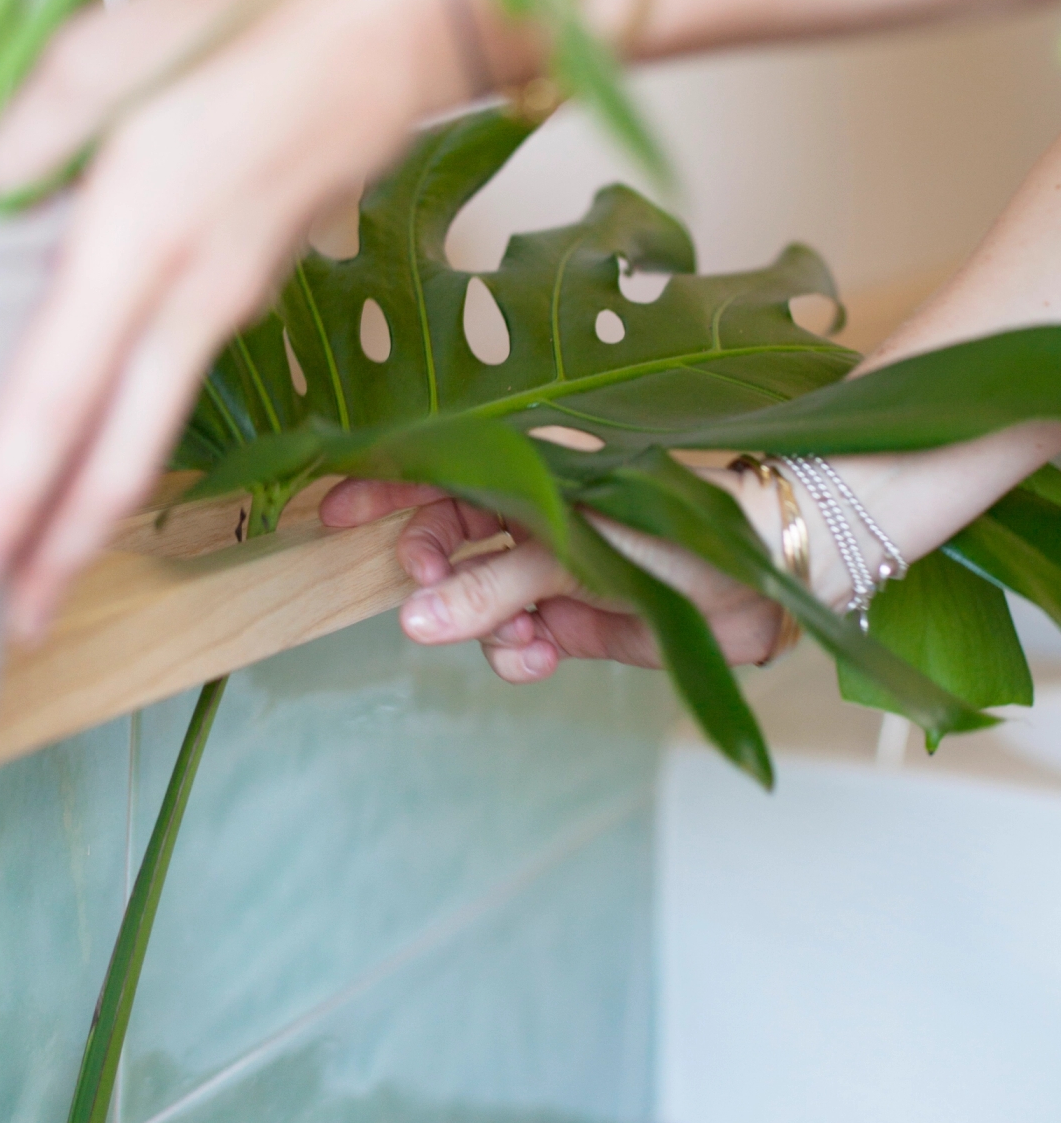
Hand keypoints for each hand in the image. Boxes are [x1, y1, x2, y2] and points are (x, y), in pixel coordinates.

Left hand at [0, 0, 480, 638]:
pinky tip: (89, 448)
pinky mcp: (249, 292)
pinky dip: (128, 441)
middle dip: (61, 551)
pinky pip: (174, 385)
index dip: (11, 490)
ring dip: (94, 510)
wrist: (407, 25)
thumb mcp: (125, 37)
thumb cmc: (269, 12)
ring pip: (150, 433)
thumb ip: (37, 119)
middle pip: (119, 455)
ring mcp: (230, 302)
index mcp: (143, 232)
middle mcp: (189, 292)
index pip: (60, 391)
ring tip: (42, 566)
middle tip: (10, 627)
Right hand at [319, 473, 784, 682]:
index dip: (388, 488)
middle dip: (431, 569)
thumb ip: (497, 582)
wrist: (782, 564)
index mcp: (540, 466)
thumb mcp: (580, 545)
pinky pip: (528, 639)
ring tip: (513, 637)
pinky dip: (522, 652)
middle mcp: (544, 512)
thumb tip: (414, 618)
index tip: (340, 513)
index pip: (445, 470)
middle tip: (417, 592)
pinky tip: (536, 656)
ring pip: (486, 601)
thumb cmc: (692, 519)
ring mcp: (564, 567)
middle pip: (455, 540)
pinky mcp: (589, 619)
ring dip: (484, 624)